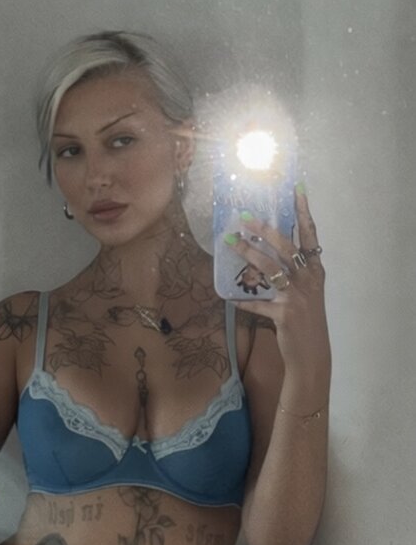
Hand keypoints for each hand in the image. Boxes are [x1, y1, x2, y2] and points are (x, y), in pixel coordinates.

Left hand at [226, 185, 329, 372]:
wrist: (311, 355)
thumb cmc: (307, 322)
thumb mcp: (307, 294)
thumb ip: (292, 275)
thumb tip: (267, 255)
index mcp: (315, 272)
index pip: (310, 235)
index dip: (304, 212)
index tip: (297, 189)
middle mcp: (308, 280)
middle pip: (286, 247)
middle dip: (265, 229)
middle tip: (245, 216)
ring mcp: (297, 296)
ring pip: (270, 267)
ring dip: (249, 253)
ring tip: (231, 241)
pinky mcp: (284, 314)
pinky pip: (258, 304)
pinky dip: (244, 301)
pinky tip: (229, 299)